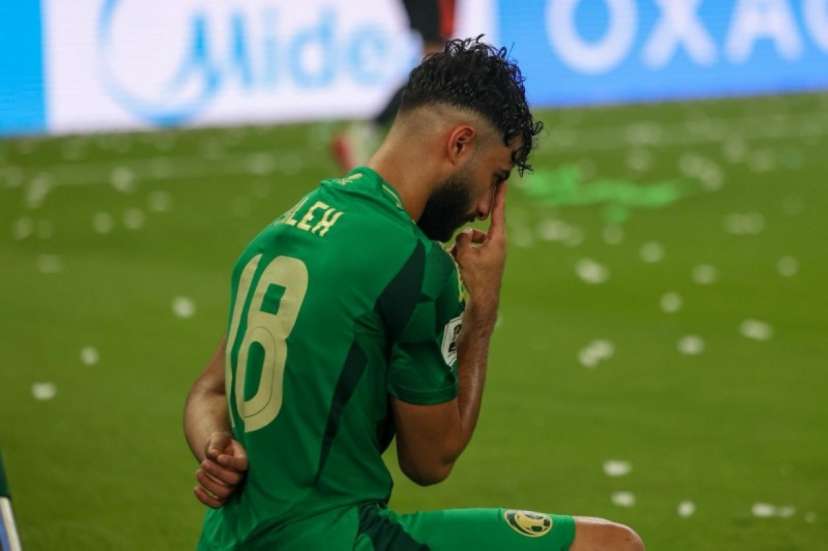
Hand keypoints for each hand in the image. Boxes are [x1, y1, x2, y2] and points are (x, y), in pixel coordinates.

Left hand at [193, 431, 248, 507]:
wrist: (215, 452)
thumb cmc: (219, 444)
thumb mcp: (218, 439)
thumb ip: (217, 444)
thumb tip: (214, 455)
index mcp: (242, 460)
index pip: (242, 464)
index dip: (231, 462)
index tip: (219, 457)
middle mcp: (240, 476)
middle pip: (233, 480)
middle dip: (216, 472)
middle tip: (203, 463)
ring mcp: (231, 487)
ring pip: (224, 493)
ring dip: (209, 484)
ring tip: (198, 472)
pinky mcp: (222, 496)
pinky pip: (216, 504)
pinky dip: (205, 499)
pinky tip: (196, 488)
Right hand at [451, 183, 507, 324]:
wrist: (483, 301)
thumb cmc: (477, 278)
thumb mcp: (465, 254)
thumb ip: (463, 239)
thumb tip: (464, 233)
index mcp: (497, 239)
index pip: (499, 211)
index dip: (499, 195)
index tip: (504, 181)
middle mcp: (497, 244)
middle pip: (480, 229)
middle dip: (468, 233)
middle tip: (465, 239)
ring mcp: (491, 253)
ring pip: (473, 240)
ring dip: (463, 246)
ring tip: (457, 258)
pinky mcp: (485, 261)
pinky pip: (472, 250)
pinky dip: (464, 253)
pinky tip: (457, 262)